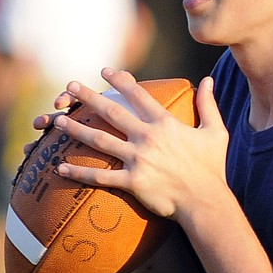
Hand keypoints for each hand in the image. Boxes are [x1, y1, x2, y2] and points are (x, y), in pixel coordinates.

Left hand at [49, 68, 228, 221]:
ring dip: (76, 129)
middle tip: (70, 87)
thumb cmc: (213, 168)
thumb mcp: (215, 132)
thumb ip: (207, 104)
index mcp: (165, 123)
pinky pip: (100, 176)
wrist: (206, 201)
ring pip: (100, 140)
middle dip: (88, 97)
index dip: (119, 81)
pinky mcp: (133, 182)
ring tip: (57, 121)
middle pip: (111, 112)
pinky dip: (79, 173)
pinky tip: (60, 168)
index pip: (137, 95)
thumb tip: (207, 80)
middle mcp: (148, 137)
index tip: (104, 71)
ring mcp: (138, 159)